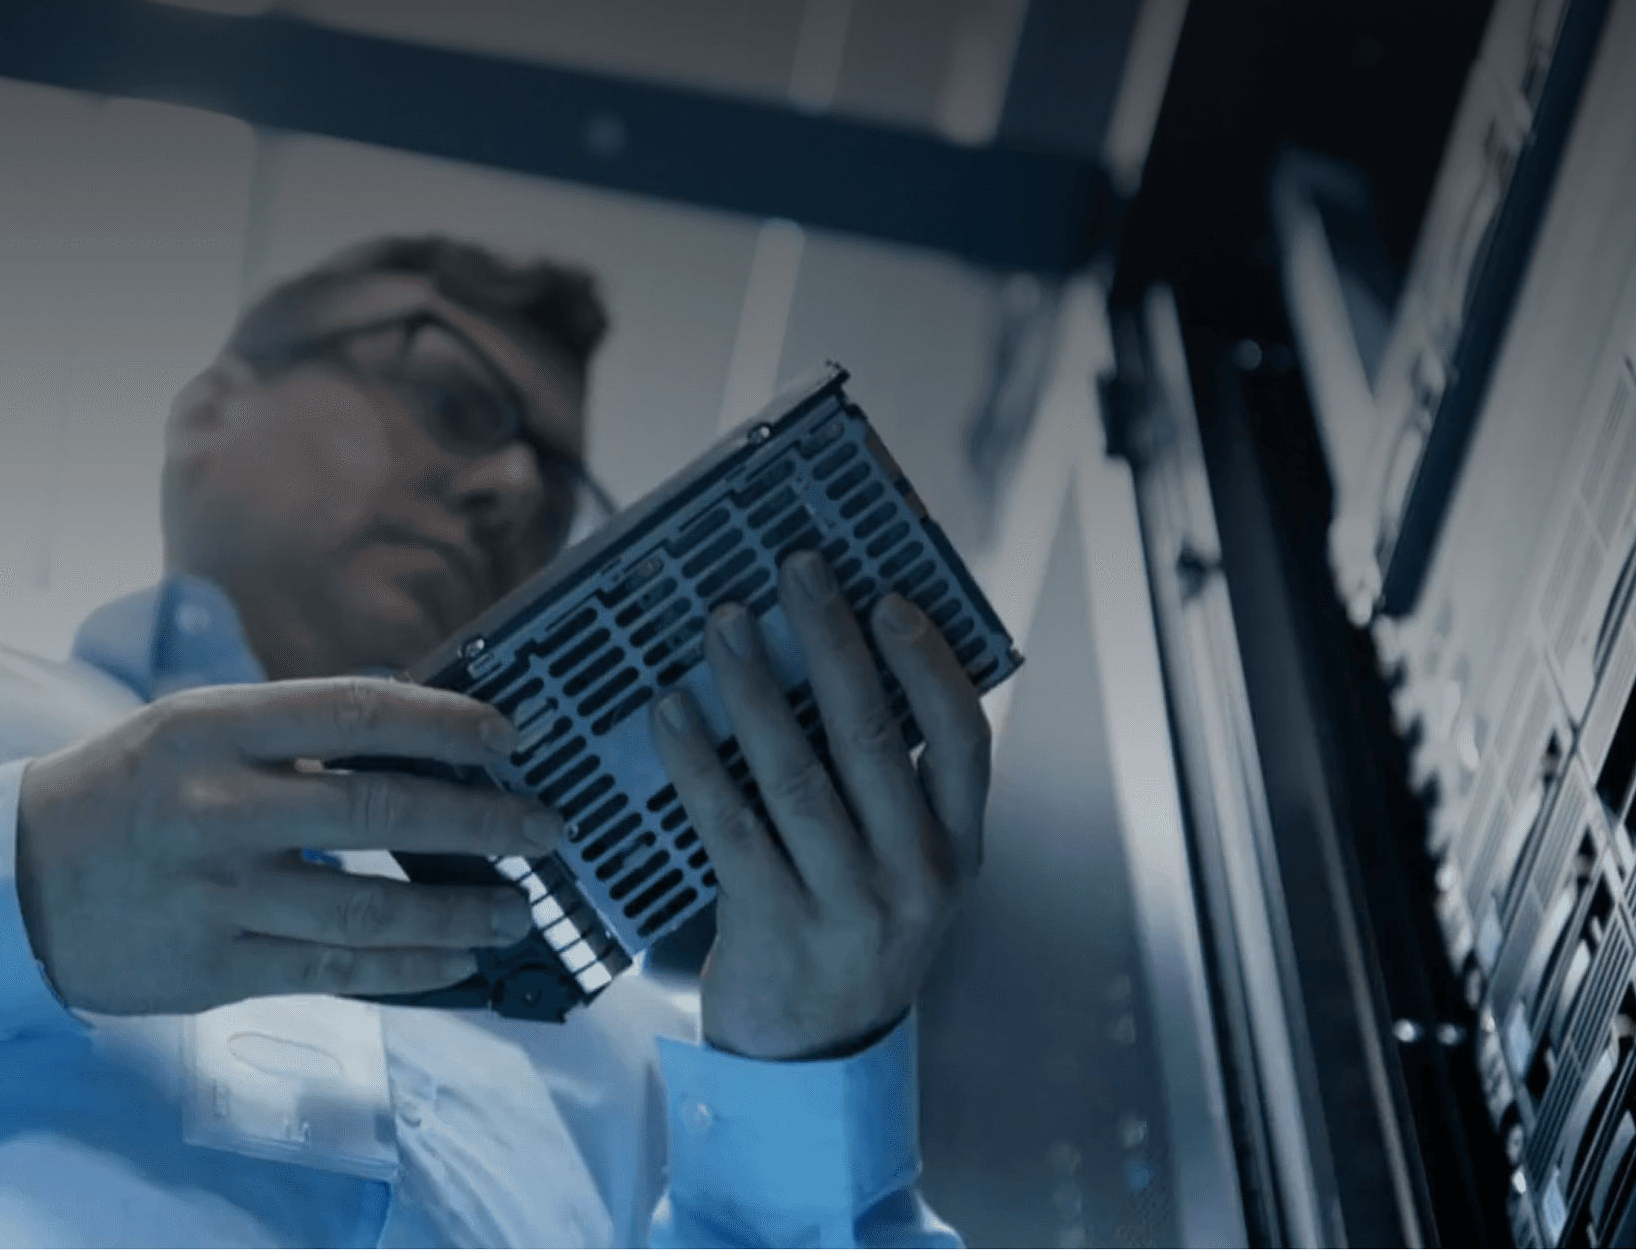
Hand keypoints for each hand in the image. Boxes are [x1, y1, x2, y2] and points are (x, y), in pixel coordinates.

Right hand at [16, 677, 566, 1014]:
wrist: (6, 884)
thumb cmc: (121, 792)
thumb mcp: (190, 728)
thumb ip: (292, 733)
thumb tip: (419, 739)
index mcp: (216, 727)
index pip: (360, 712)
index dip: (449, 724)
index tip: (511, 738)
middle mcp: (219, 806)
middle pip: (381, 812)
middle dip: (482, 822)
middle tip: (546, 830)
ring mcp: (218, 894)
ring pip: (368, 909)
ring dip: (459, 913)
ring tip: (518, 911)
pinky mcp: (214, 968)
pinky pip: (334, 973)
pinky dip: (407, 969)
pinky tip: (455, 962)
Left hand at [648, 550, 994, 1061]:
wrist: (809, 1065)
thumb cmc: (851, 936)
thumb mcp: (907, 873)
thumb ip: (896, 791)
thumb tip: (842, 661)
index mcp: (958, 852)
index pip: (964, 740)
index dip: (928, 663)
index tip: (888, 599)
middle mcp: (914, 875)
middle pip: (873, 736)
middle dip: (832, 641)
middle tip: (795, 569)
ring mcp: (846, 905)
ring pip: (797, 771)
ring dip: (754, 686)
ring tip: (725, 622)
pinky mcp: (772, 926)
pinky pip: (730, 823)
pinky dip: (697, 759)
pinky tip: (671, 709)